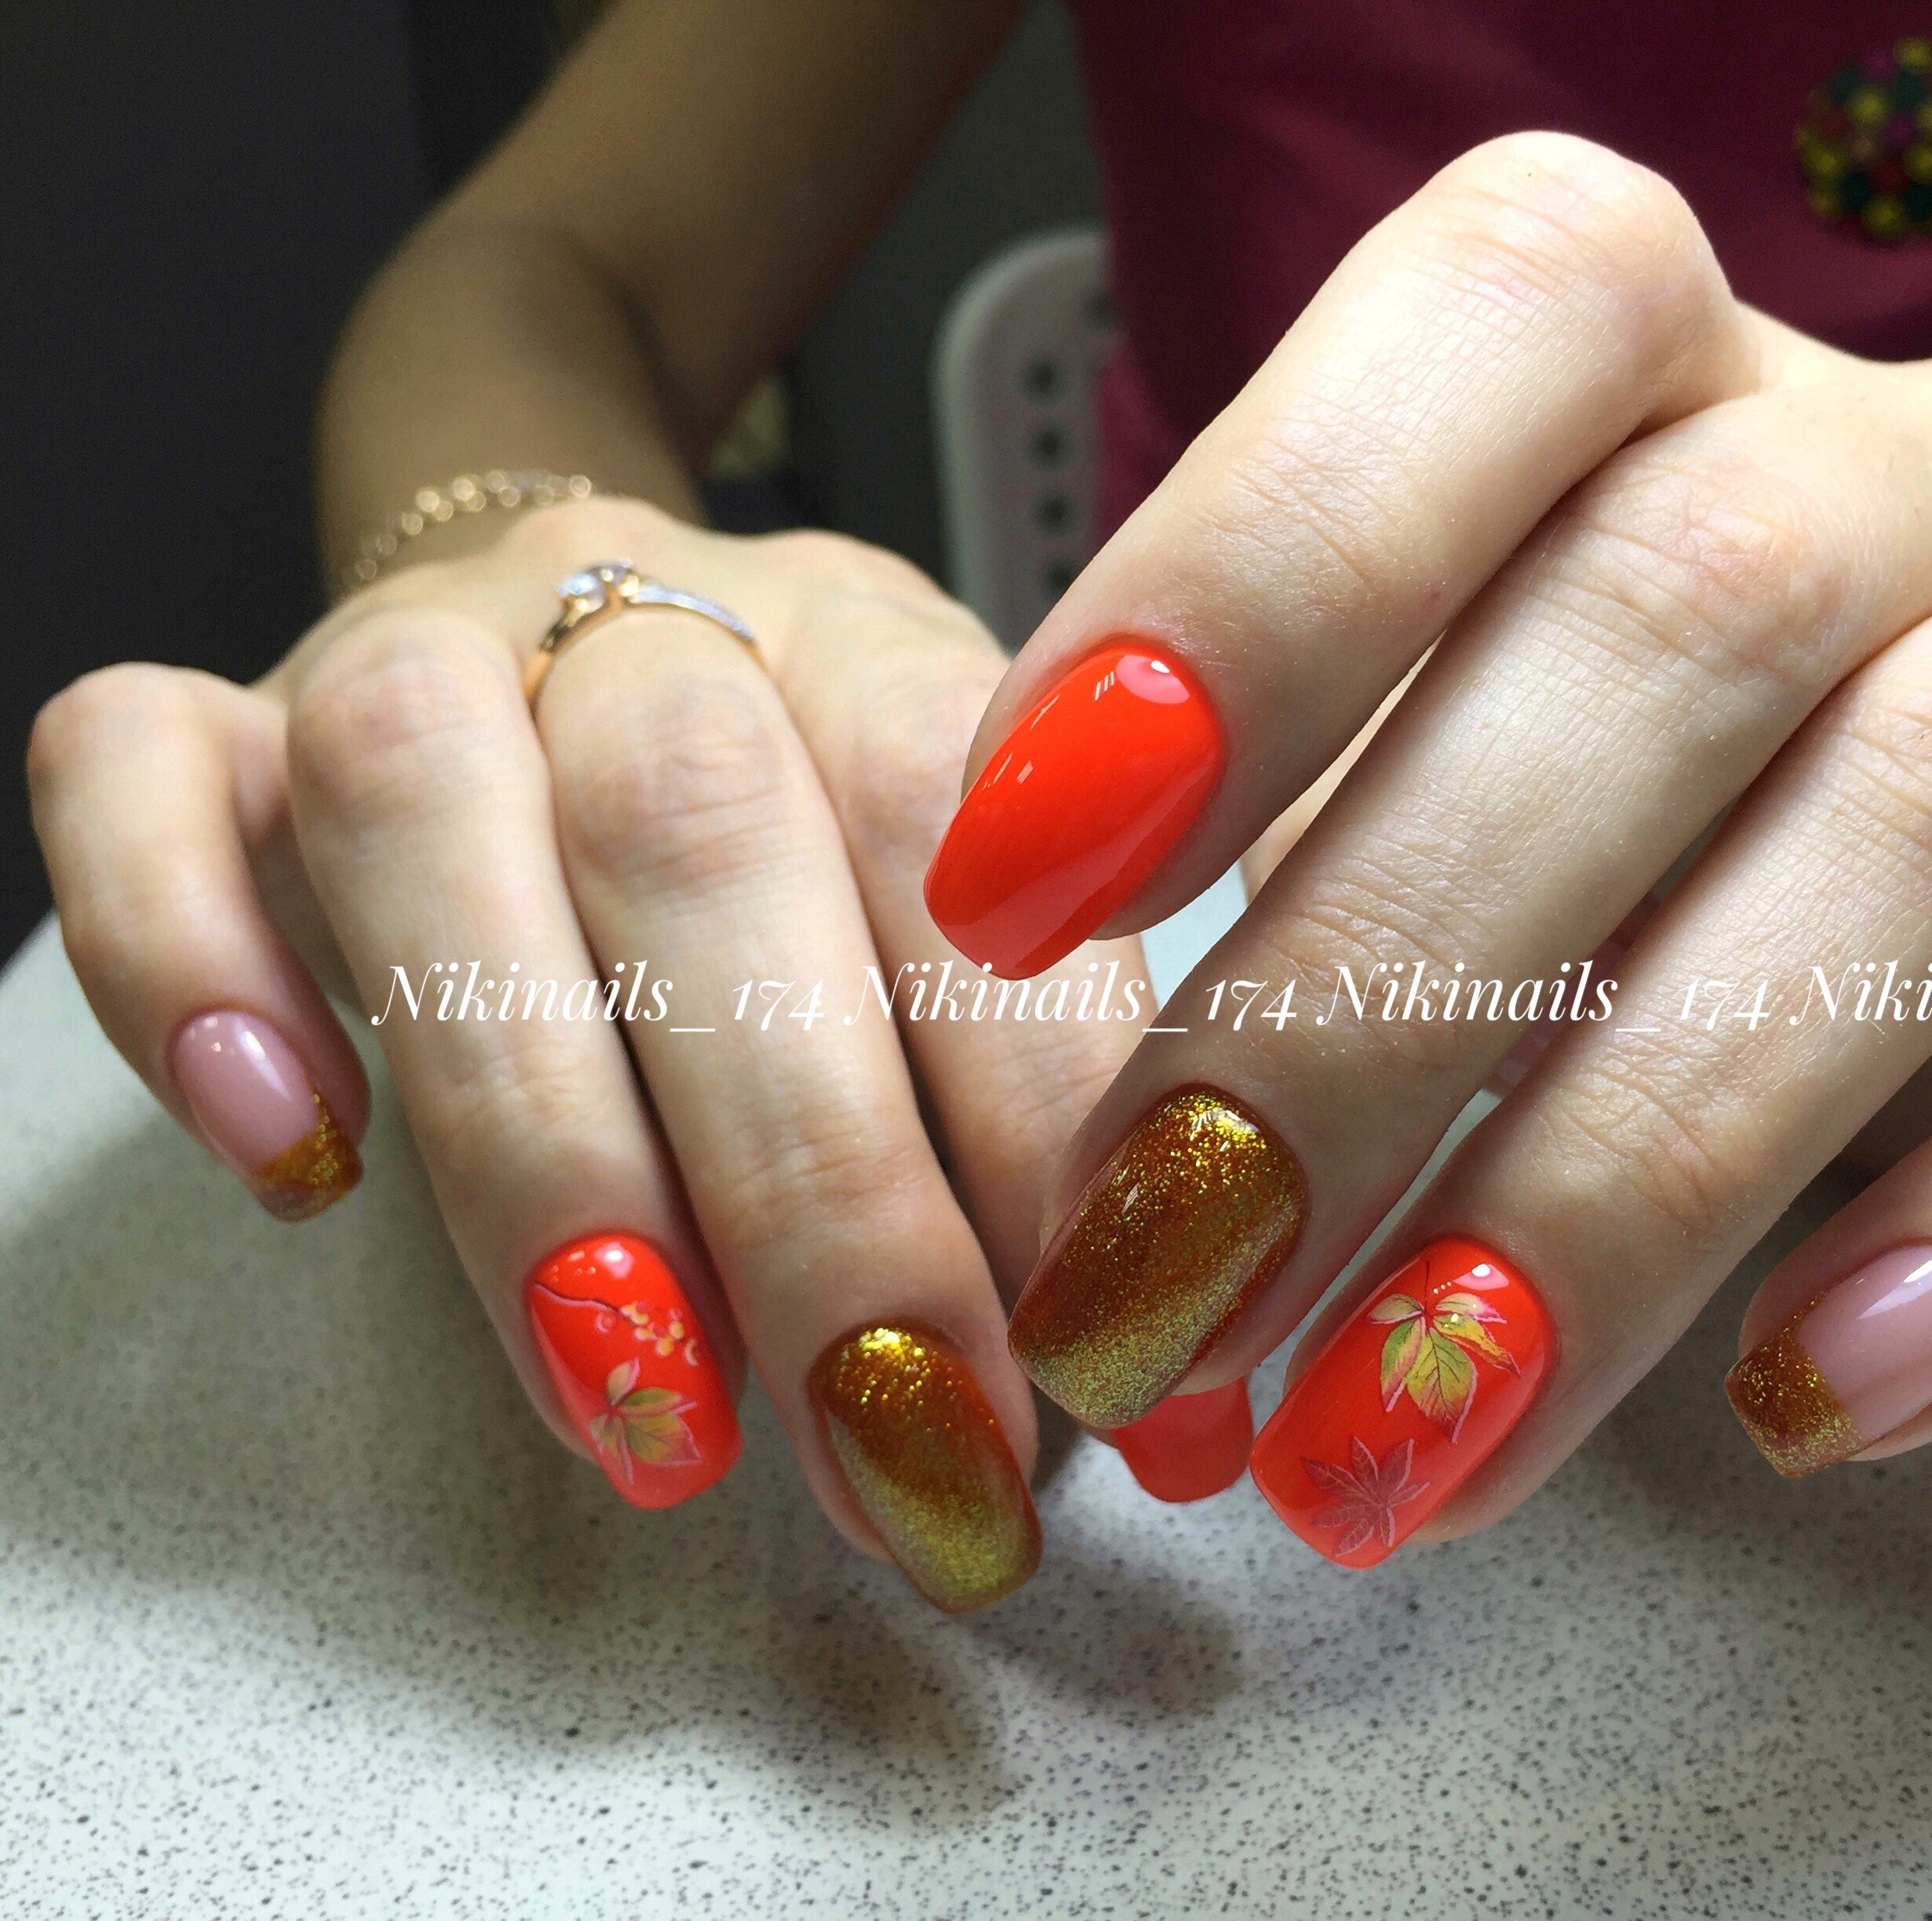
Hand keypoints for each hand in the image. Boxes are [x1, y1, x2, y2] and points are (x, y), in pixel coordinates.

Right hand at [30, 498, 1147, 1609]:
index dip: (1038, 1107)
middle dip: (817, 1185)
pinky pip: (137, 773)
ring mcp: (416, 652)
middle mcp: (650, 622)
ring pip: (423, 811)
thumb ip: (1070, 1066)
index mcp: (878, 642)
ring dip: (544, 1137)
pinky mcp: (223, 715)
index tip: (1109, 1355)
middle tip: (902, 1443)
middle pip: (702, 838)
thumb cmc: (830, 825)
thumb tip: (1161, 1337)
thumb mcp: (996, 890)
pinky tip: (303, 1167)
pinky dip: (197, 972)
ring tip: (648, 1399)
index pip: (965, 831)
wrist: (598, 606)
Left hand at [922, 135, 1931, 1562]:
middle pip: (1675, 630)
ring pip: (1931, 831)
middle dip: (1377, 1002)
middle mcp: (1906, 449)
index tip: (1017, 888)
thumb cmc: (1573, 698)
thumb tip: (1127, 1206)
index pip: (1492, 328)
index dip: (1243, 585)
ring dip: (1631, 1178)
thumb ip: (1270, 852)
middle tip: (1170, 1284)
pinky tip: (1795, 1398)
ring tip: (1404, 1432)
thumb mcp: (1396, 700)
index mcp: (1645, 342)